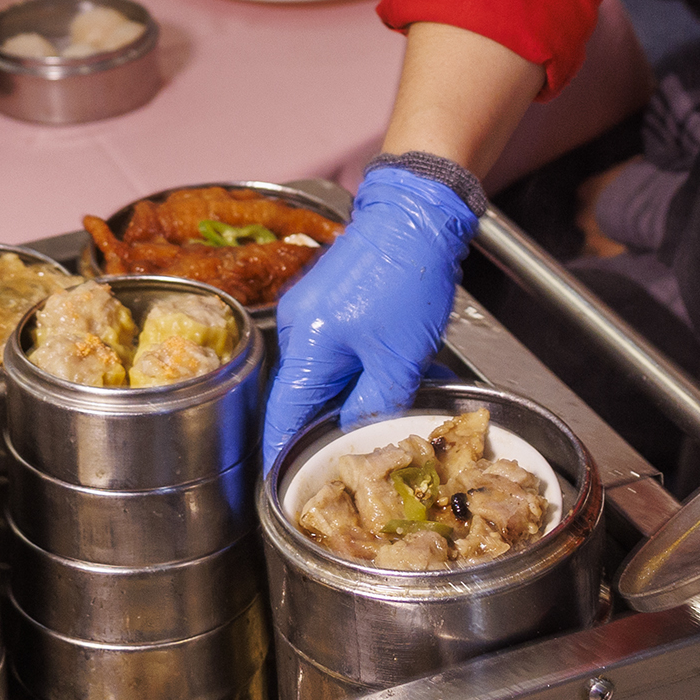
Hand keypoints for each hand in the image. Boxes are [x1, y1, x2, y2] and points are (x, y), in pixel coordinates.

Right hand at [258, 165, 482, 465]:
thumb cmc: (406, 278)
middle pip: (305, 398)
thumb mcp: (399, 357)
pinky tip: (402, 377)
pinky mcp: (336, 302)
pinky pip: (343, 351)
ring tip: (395, 414)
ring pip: (330, 375)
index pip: (282, 417)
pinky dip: (366, 371)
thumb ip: (375, 404)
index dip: (280, 456)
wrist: (419, 213)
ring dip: (357, 397)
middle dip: (330, 429)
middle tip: (354, 460)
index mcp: (306, 345)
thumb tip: (358, 433)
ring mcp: (316, 313)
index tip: (281, 487)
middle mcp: (301, 329)